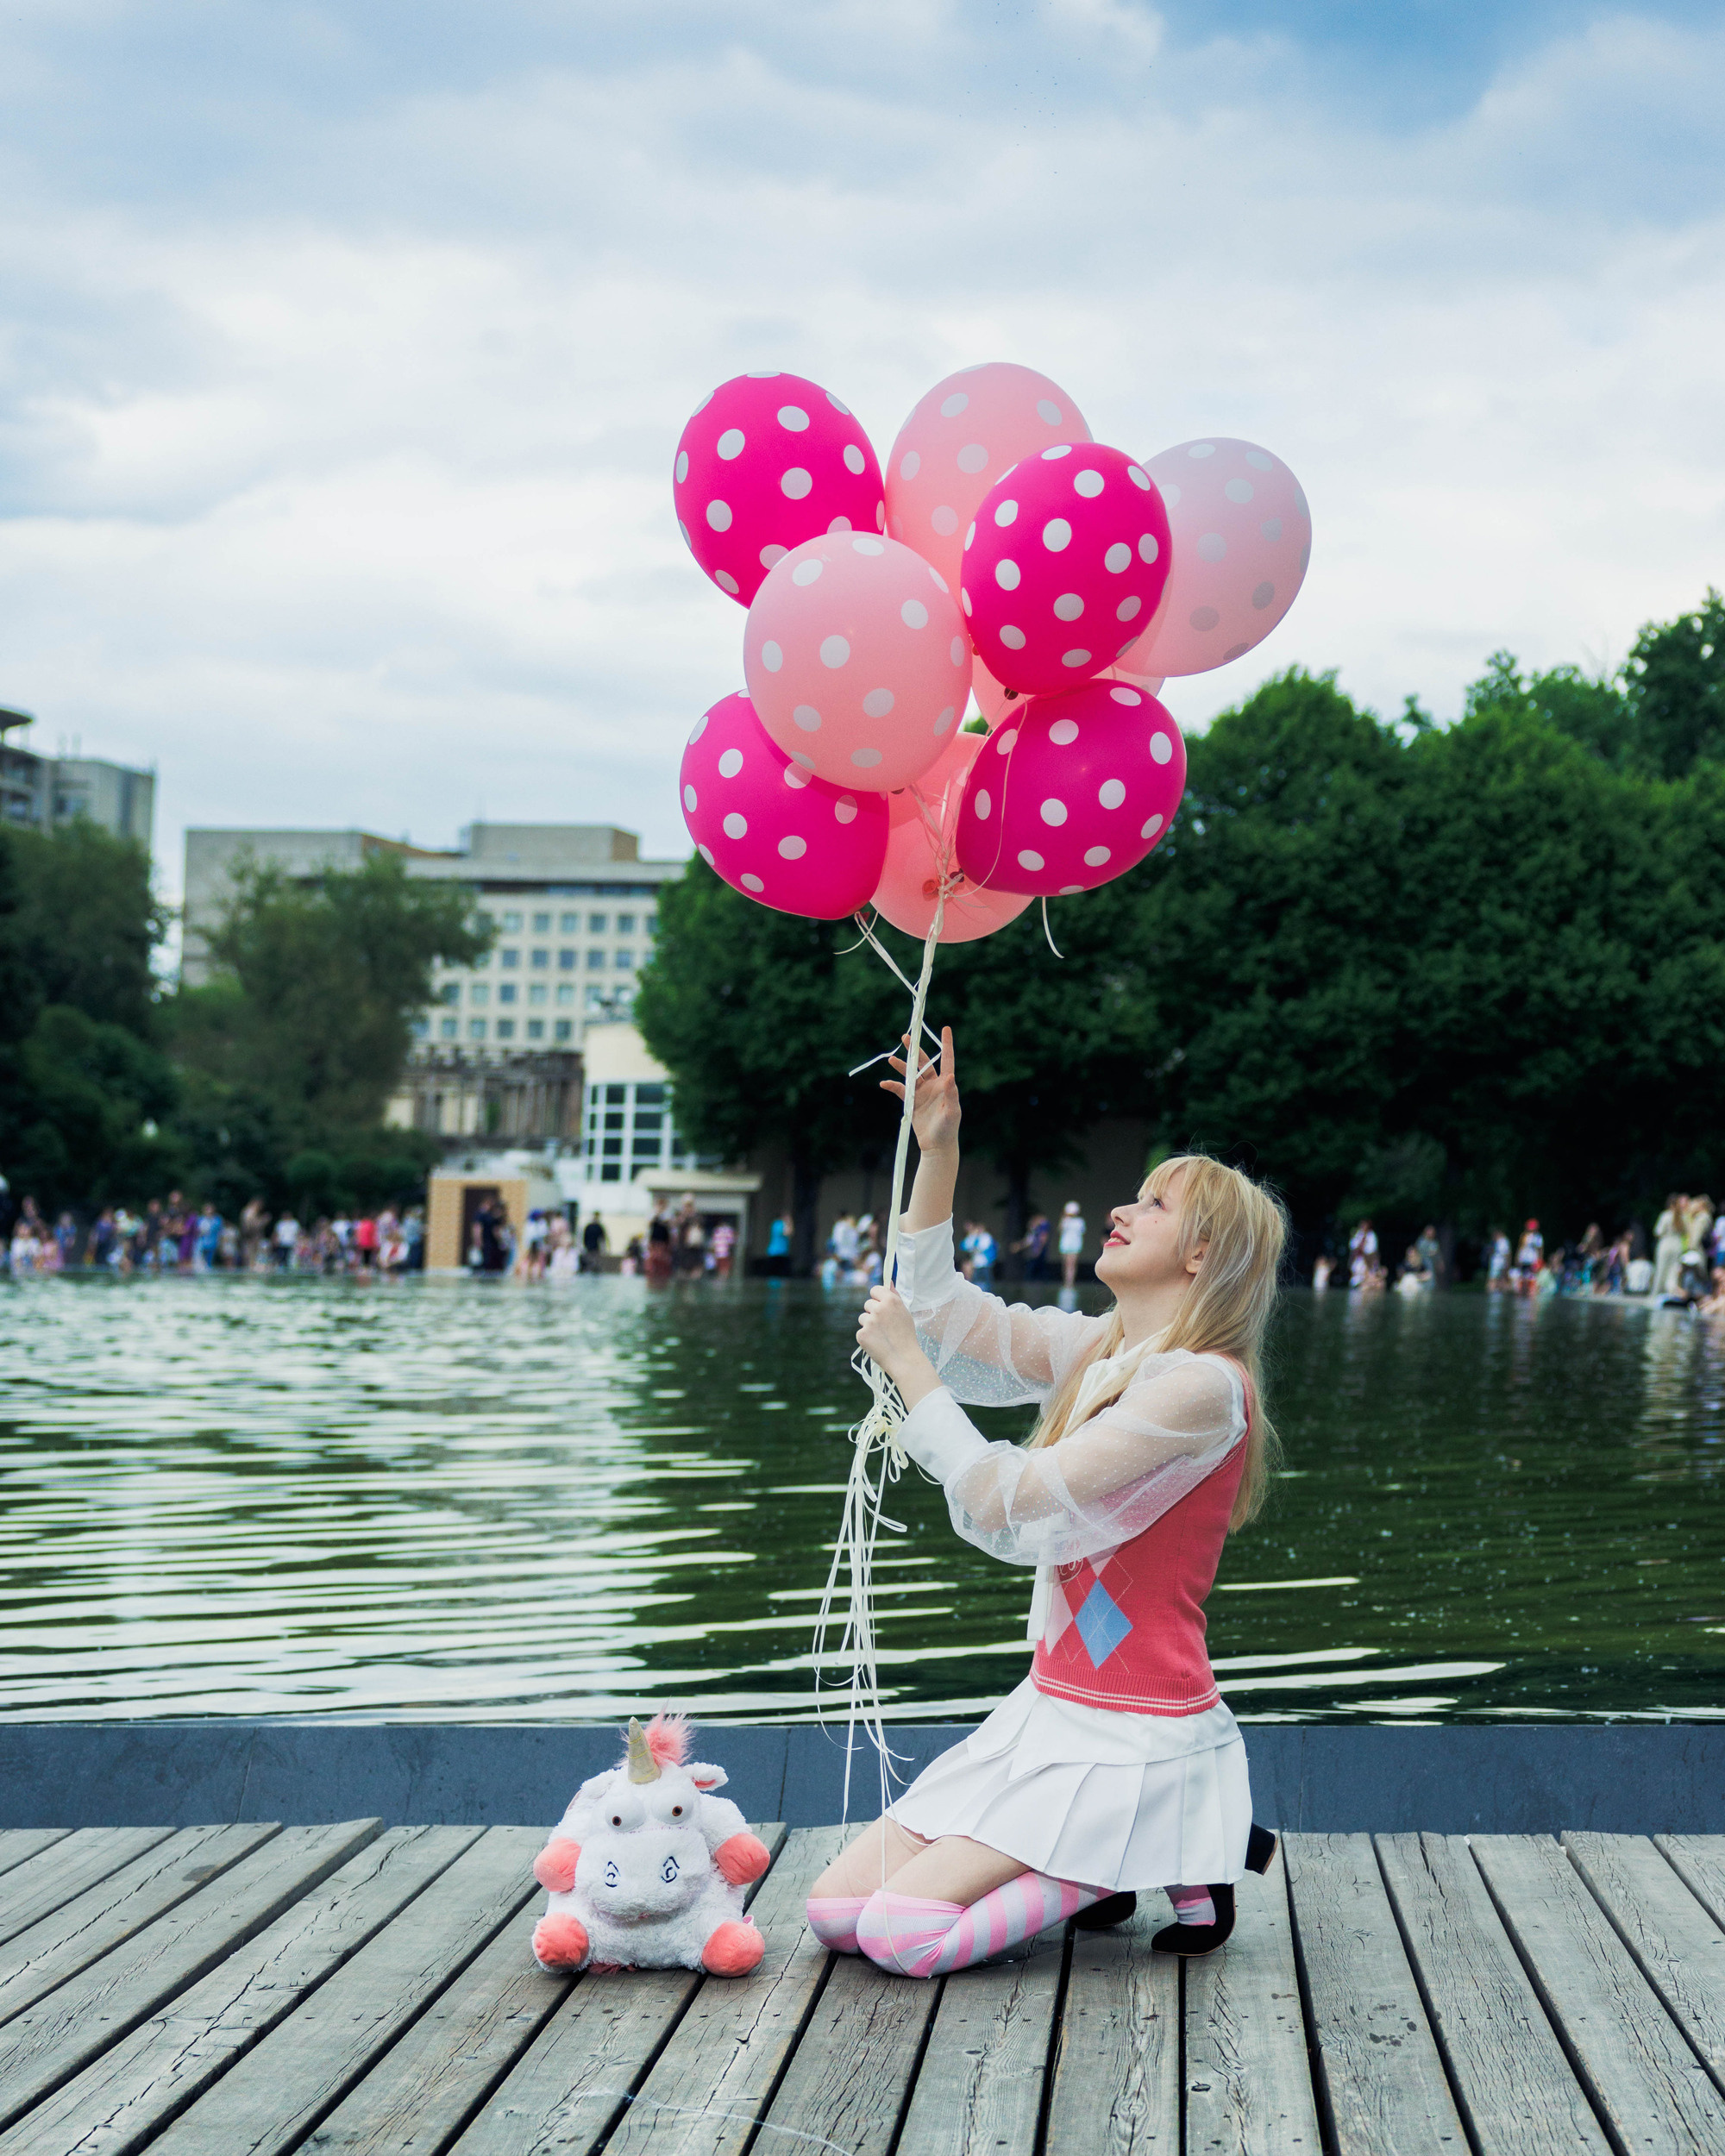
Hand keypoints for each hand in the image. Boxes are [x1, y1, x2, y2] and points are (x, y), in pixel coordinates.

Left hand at [856, 1285, 921, 1378]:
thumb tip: (889, 1281)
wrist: (904, 1358)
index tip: (881, 1306)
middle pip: (867, 1304)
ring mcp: (869, 1322)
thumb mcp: (904, 1312)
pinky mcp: (861, 1334)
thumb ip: (894, 1296)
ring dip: (869, 1324)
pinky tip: (877, 1343)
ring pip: (863, 1317)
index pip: (875, 1290)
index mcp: (891, 1301)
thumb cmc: (906, 1335)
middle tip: (885, 1325)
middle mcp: (878, 1309)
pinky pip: (861, 1331)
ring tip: (882, 1335)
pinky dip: (867, 1337)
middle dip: (873, 1313)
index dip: (877, 1298)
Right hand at [882, 1025, 959, 1154]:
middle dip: (915, 1050)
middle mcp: (934, 1085)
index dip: (946, 1044)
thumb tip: (950, 1076)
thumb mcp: (952, 1112)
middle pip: (924, 1063)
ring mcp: (922, 1093)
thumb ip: (951, 1094)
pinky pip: (900, 1090)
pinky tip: (884, 1083)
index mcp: (946, 1084)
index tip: (946, 1028)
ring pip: (910, 1075)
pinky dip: (892, 1086)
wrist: (936, 1146)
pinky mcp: (912, 1102)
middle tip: (905, 1037)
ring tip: (891, 1059)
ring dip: (901, 1067)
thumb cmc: (948, 1129)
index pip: (947, 1060)